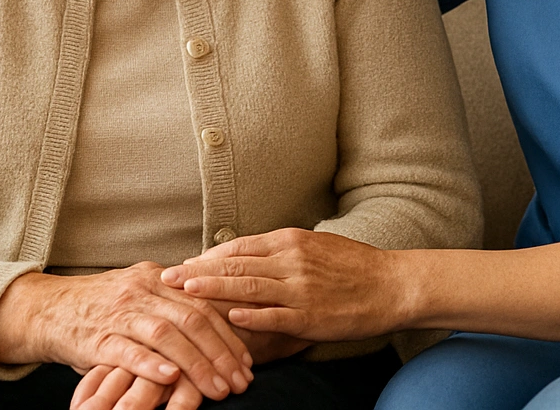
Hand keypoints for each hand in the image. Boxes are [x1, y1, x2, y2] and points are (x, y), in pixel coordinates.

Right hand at [0, 267, 251, 400]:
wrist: (49, 308)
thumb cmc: (102, 307)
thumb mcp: (140, 294)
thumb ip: (173, 304)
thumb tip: (220, 322)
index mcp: (157, 279)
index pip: (203, 306)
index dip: (229, 335)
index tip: (247, 362)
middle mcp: (141, 291)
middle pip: (192, 319)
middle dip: (221, 354)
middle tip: (240, 381)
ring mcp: (119, 313)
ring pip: (166, 334)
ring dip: (196, 364)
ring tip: (216, 389)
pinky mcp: (97, 337)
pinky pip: (127, 350)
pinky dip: (150, 364)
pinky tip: (170, 377)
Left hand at [161, 229, 402, 341]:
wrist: (393, 284)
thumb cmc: (353, 266)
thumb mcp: (314, 246)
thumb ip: (280, 251)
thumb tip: (244, 257)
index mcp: (290, 241)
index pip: (238, 247)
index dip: (206, 256)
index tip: (181, 264)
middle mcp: (291, 259)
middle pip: (234, 264)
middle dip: (197, 271)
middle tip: (166, 277)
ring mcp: (301, 287)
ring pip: (248, 287)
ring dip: (213, 289)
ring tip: (185, 292)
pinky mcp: (311, 315)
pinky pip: (275, 315)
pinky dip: (250, 316)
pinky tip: (228, 318)